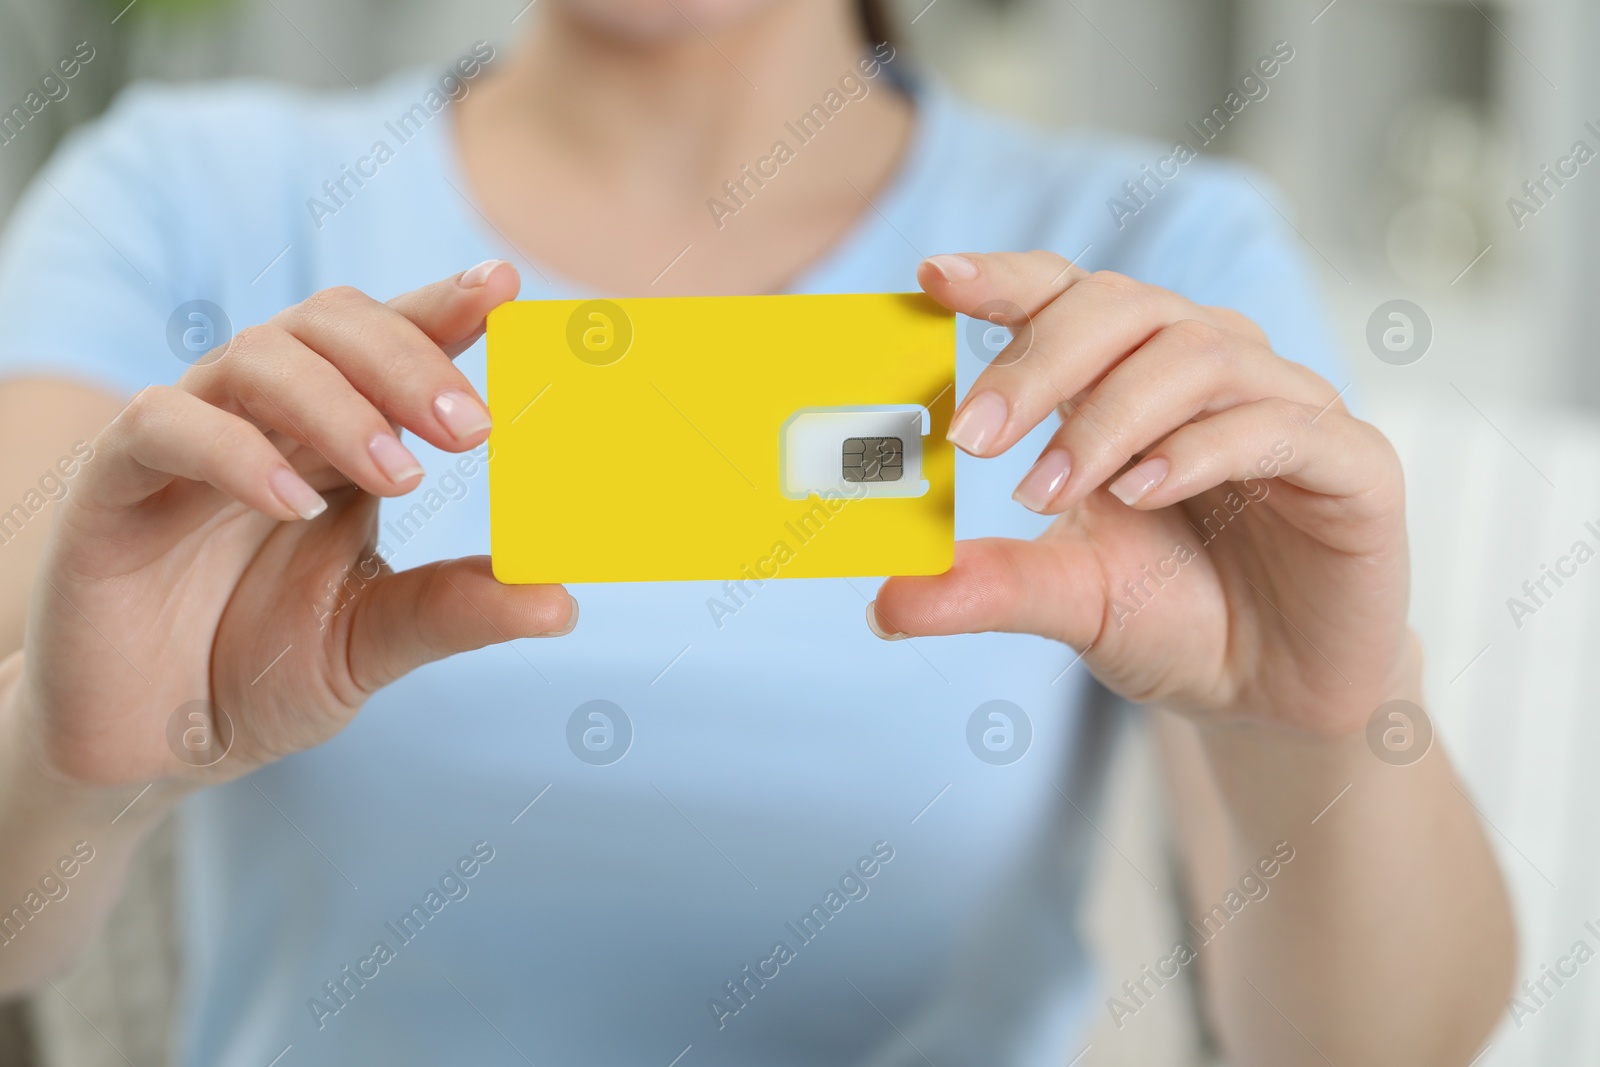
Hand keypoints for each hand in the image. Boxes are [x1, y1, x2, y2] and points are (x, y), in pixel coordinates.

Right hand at [17, 261, 574, 789]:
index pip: (390, 344)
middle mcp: (265, 419)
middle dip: (409, 360)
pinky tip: (297, 502)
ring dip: (338, 404)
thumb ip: (455, 609)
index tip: (506, 289)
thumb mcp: (373, 641)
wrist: (151, 743)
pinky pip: (166, 425)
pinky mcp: (114, 483)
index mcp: (336, 438)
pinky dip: (235, 450)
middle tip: (475, 429)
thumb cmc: (261, 671)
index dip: (443, 307)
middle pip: (330, 325)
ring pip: (255, 357)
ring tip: (402, 476)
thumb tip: (562, 603)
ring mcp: (187, 442)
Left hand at [872, 251, 1410, 733]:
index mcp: (1131, 379)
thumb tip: (882, 602)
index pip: (1068, 297)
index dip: (1005, 278)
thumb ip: (988, 585)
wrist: (1271, 700)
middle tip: (971, 435)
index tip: (931, 280)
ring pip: (1198, 355)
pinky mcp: (1353, 464)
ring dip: (1111, 417)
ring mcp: (1286, 408)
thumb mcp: (1068, 598)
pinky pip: (1279, 424)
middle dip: (1040, 361)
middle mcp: (1209, 371)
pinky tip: (1142, 490)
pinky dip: (1202, 449)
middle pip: (1126, 306)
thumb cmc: (1170, 619)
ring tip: (1047, 490)